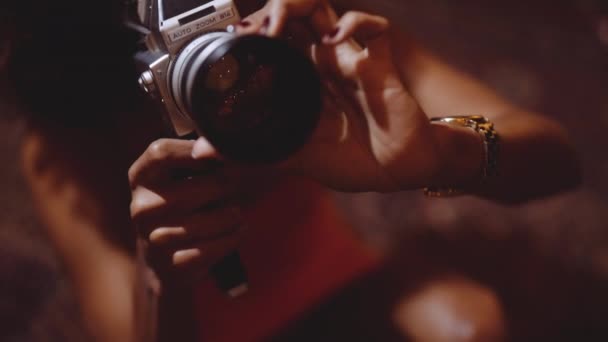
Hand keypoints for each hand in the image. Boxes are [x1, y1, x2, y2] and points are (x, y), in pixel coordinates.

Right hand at [129, 137, 244, 281]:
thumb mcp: (175, 178)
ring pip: (224, 216)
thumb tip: (211, 147)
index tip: (217, 157)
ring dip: (236, 214)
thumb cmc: (179, 207)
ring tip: (232, 214)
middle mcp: (142, 207)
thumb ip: (196, 157)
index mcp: (140, 177)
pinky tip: (234, 232)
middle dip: (232, 187)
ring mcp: (156, 238)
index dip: (197, 150)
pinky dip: (236, 236)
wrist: (163, 264)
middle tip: (232, 192)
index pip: (162, 151)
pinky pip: (224, 242)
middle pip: (211, 183)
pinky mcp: (176, 263)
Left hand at [236, 1, 439, 191]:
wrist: (399, 173)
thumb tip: (204, 152)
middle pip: (292, 17)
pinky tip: (332, 40)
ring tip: (276, 25)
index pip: (273, 44)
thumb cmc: (354, 162)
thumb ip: (254, 152)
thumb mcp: (296, 157)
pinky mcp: (378, 64)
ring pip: (321, 11)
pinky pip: (372, 27)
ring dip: (296, 7)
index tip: (232, 43)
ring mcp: (349, 60)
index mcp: (302, 84)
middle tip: (250, 32)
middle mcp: (322, 65)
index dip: (252, 34)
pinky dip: (352, 24)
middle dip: (267, 14)